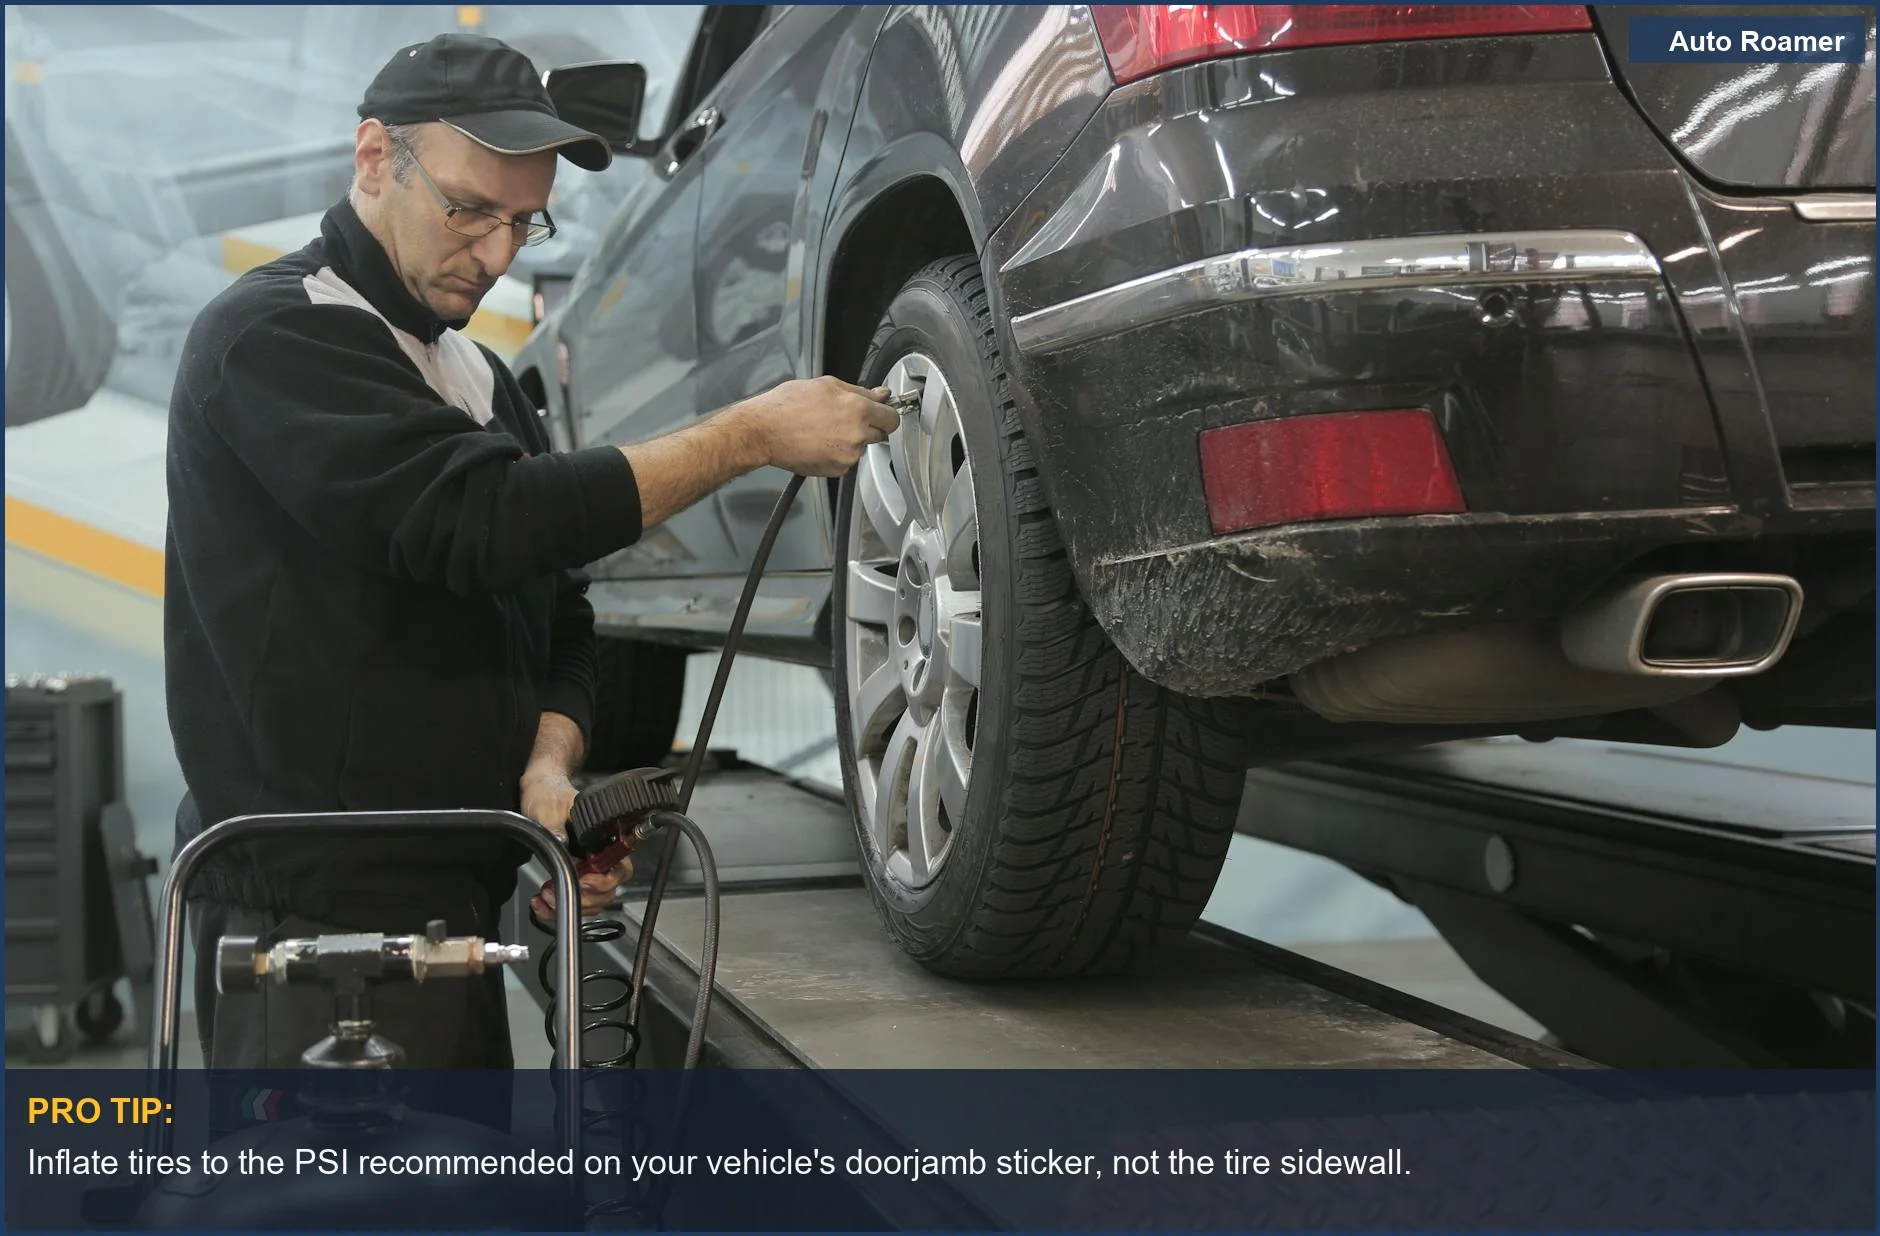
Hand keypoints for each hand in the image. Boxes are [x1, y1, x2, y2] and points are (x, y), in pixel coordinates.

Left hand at [520, 767, 630, 916]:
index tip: (583, 881)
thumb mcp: (549, 808)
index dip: (604, 882)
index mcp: (605, 837)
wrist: (537, 791)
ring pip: (592, 901)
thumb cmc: (549, 794)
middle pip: (607, 891)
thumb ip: (556, 827)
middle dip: (583, 899)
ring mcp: (587, 868)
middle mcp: (600, 855)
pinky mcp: (572, 875)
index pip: (619, 869)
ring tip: (545, 896)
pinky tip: (541, 901)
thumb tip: (563, 845)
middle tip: (556, 893)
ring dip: (568, 905)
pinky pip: (573, 901)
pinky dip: (555, 909)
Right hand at [733, 376, 899, 476]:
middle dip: (869, 426)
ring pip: (862, 447)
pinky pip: (846, 460)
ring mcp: (847, 455)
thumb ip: (860, 391)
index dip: (886, 413)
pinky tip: (820, 442)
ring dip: (851, 440)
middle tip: (846, 419)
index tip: (882, 413)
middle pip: (881, 434)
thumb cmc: (787, 406)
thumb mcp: (826, 385)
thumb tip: (881, 395)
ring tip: (825, 429)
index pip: (891, 417)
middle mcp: (856, 434)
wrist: (763, 431)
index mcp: (857, 409)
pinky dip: (838, 453)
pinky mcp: (836, 469)